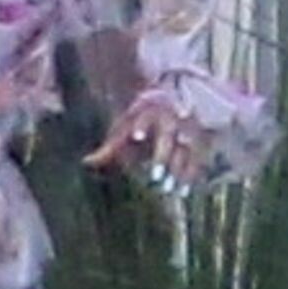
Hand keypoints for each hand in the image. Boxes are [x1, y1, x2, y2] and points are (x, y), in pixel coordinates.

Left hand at [83, 100, 204, 194]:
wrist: (172, 97)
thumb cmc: (141, 118)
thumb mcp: (125, 127)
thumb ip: (109, 147)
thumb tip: (85, 163)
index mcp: (150, 109)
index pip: (145, 117)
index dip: (140, 125)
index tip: (135, 136)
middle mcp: (171, 116)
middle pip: (167, 136)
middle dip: (162, 156)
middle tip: (154, 177)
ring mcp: (188, 127)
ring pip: (186, 149)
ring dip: (178, 170)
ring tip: (169, 189)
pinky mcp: (201, 138)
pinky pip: (198, 158)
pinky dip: (192, 175)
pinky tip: (183, 191)